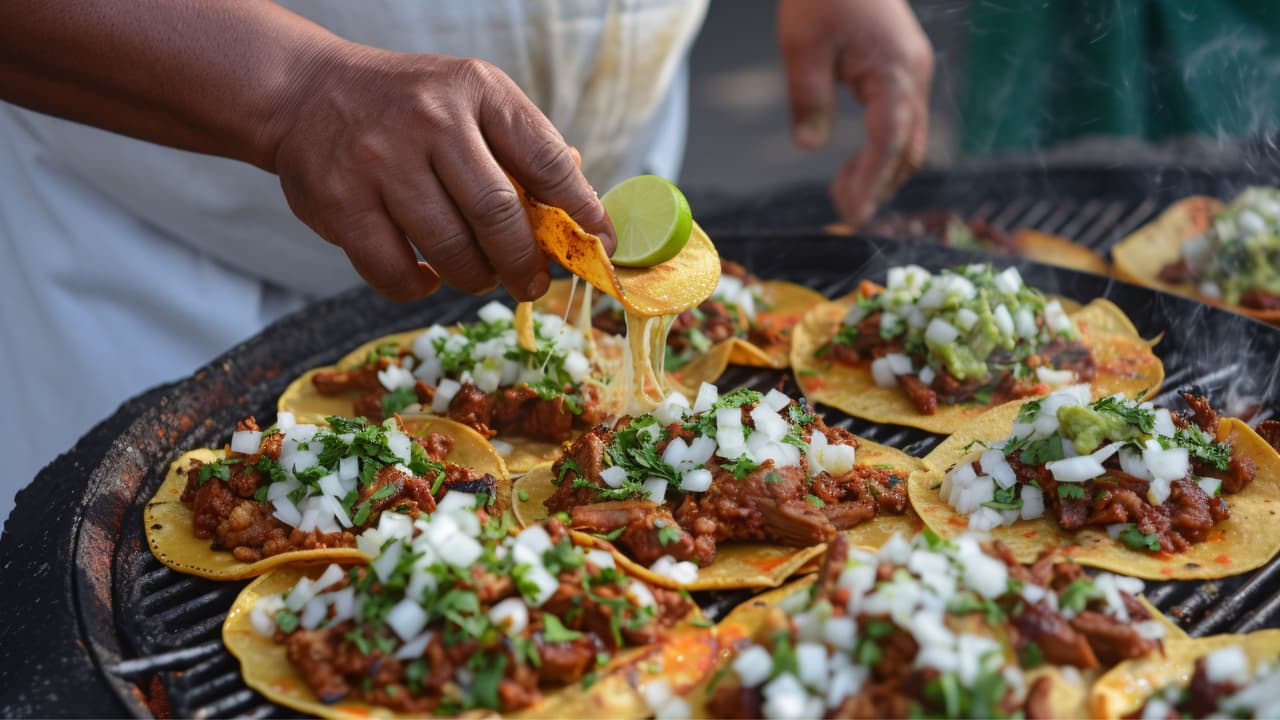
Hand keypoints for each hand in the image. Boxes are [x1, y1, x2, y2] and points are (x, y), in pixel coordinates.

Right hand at [266, 41, 614, 301]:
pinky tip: (426, 275)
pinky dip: (420, 287)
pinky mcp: (341, 204)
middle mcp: (430, 121)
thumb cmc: (408, 106)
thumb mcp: (470, 99)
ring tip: (479, 275)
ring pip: (451, 250)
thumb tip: (582, 212)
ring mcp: (381, 162)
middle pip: (499, 216)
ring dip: (475, 277)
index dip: (582, 211)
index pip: (547, 159)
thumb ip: (523, 148)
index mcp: (477, 92)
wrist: (306, 93)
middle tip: (532, 283)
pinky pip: (396, 272)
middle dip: (525, 263)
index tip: (603, 244)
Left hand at [777, 0, 933, 226]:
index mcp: (895, 70)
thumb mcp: (802, 46)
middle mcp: (913, 75)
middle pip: (908, 148)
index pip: (888, 141)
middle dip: (878, 185)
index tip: (855, 214)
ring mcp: (912, 73)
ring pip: (908, 139)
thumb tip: (808, 146)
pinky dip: (881, 150)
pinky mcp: (903, 71)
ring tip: (841, 191)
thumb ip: (808, 97)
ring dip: (880, 171)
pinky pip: (900, 122)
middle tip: (843, 210)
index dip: (872, 182)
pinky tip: (854, 164)